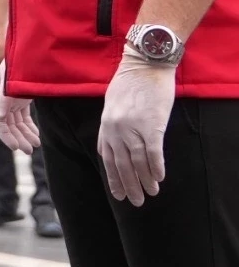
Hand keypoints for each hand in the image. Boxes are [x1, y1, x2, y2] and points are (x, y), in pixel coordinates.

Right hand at [0, 63, 40, 154]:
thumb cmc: (21, 63)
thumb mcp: (11, 78)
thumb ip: (4, 98)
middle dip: (18, 138)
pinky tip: (36, 134)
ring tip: (36, 144)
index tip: (17, 147)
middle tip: (29, 151)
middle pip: (8, 125)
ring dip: (25, 134)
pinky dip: (29, 126)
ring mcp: (12, 100)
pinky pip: (23, 117)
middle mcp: (3, 100)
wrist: (30, 51)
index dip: (6, 135)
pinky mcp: (21, 99)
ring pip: (16, 122)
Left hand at [98, 49, 176, 205]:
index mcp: (105, 126)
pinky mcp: (150, 125)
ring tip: (151, 193)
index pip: (108, 158)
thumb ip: (108, 127)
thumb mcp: (110, 105)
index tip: (118, 193)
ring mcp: (132, 128)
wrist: (144, 65)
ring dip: (144, 180)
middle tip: (135, 201)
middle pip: (121, 164)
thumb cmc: (129, 83)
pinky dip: (156, 166)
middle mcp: (115, 130)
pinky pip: (153, 152)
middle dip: (128, 185)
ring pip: (137, 161)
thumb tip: (106, 146)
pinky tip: (160, 178)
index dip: (113, 177)